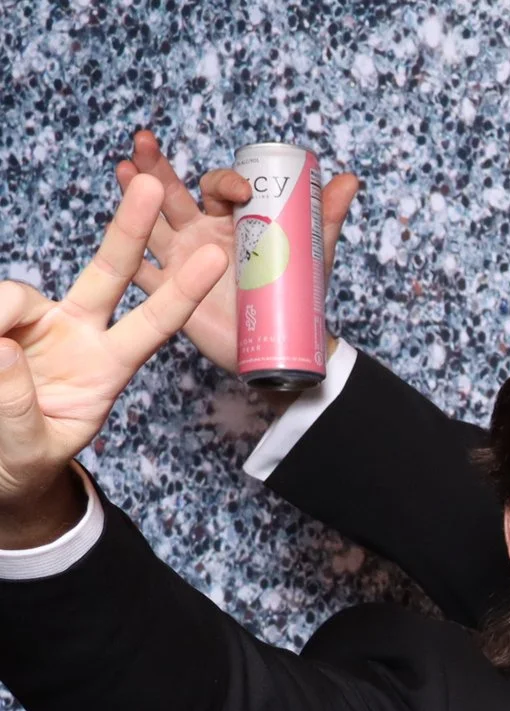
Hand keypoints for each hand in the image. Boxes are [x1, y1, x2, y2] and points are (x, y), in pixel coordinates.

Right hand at [0, 175, 224, 540]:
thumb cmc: (24, 458)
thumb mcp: (31, 445)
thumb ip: (18, 405)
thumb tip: (2, 345)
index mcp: (109, 367)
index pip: (154, 325)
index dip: (182, 291)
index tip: (216, 260)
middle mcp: (80, 333)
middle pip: (110, 271)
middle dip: (130, 228)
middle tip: (149, 183)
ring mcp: (38, 322)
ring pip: (18, 296)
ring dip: (1, 317)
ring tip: (0, 355)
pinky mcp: (1, 320)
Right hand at [115, 128, 358, 375]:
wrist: (284, 343)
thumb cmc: (296, 293)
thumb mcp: (311, 253)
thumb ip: (324, 217)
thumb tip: (350, 179)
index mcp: (233, 219)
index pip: (221, 188)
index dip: (228, 183)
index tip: (243, 192)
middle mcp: (201, 231)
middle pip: (174, 194)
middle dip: (158, 167)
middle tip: (144, 141)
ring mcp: (182, 259)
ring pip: (151, 223)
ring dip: (134, 197)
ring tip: (123, 168)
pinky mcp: (171, 289)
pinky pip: (145, 272)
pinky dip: (130, 254)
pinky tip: (117, 236)